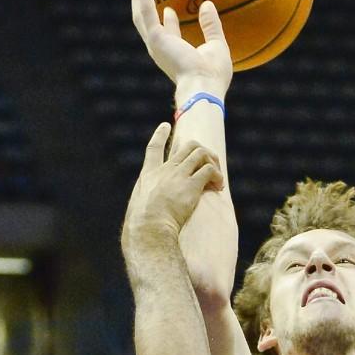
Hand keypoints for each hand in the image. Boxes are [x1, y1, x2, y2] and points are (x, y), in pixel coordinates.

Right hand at [123, 123, 223, 249]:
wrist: (148, 229)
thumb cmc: (140, 228)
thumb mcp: (136, 210)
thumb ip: (143, 206)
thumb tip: (140, 218)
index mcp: (148, 176)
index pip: (153, 149)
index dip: (159, 135)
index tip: (165, 125)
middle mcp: (164, 171)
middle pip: (188, 145)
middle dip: (202, 151)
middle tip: (210, 167)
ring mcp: (178, 176)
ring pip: (201, 153)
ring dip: (213, 163)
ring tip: (216, 180)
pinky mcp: (191, 186)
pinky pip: (210, 171)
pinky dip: (218, 177)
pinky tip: (218, 187)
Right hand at [128, 0, 231, 97]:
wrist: (204, 87)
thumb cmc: (213, 74)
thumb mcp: (217, 45)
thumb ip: (211, 25)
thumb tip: (207, 4)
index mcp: (175, 54)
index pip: (169, 35)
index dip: (169, 21)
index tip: (170, 9)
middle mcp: (161, 49)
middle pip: (147, 24)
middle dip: (143, 7)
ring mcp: (155, 44)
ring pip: (141, 15)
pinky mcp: (155, 38)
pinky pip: (146, 12)